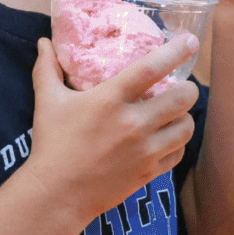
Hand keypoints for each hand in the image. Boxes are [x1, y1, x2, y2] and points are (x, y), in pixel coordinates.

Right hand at [26, 34, 199, 223]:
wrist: (56, 194)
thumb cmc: (51, 143)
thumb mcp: (47, 101)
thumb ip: (47, 68)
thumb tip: (43, 42)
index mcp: (109, 100)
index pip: (151, 68)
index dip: (175, 51)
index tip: (190, 41)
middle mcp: (133, 123)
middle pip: (182, 98)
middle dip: (188, 87)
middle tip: (182, 85)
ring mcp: (144, 150)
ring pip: (186, 127)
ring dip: (185, 115)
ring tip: (176, 112)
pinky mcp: (149, 172)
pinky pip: (178, 153)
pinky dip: (177, 142)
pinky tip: (168, 137)